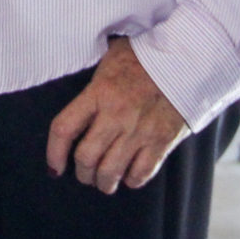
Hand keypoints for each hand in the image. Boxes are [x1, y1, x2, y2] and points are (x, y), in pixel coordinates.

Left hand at [46, 39, 188, 193]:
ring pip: (110, 172)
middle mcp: (116, 114)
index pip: (64, 129)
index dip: (54, 153)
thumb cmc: (144, 56)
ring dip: (103, 182)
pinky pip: (140, 174)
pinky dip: (131, 180)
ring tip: (104, 181)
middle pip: (85, 158)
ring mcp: (140, 130)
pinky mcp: (162, 141)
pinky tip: (129, 174)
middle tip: (85, 172)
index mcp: (99, 92)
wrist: (185, 58)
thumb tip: (75, 94)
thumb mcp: (110, 57)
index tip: (55, 166)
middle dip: (82, 173)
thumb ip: (92, 81)